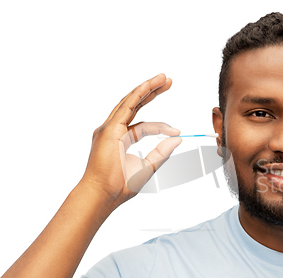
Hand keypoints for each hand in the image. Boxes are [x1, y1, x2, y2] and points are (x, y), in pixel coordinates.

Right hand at [80, 73, 181, 206]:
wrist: (104, 194)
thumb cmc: (120, 185)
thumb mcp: (148, 166)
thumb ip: (162, 152)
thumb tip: (178, 139)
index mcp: (120, 139)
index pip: (143, 126)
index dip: (162, 127)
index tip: (177, 131)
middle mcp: (113, 130)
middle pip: (135, 105)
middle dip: (152, 92)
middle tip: (168, 81)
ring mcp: (110, 128)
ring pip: (131, 101)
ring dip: (147, 88)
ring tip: (164, 78)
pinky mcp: (110, 129)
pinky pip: (127, 106)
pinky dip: (139, 94)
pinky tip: (149, 86)